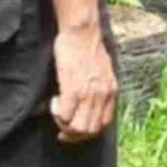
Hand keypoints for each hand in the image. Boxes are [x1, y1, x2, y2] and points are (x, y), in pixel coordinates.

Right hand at [51, 24, 117, 143]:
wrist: (82, 32)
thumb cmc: (89, 46)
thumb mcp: (104, 70)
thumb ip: (100, 87)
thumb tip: (92, 101)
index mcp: (111, 91)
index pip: (104, 124)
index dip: (89, 131)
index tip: (77, 128)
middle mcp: (102, 95)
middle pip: (89, 130)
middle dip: (74, 133)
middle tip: (62, 127)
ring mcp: (88, 94)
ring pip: (77, 127)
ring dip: (64, 125)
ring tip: (58, 111)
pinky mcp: (72, 90)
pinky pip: (64, 116)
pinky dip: (57, 114)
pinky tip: (54, 101)